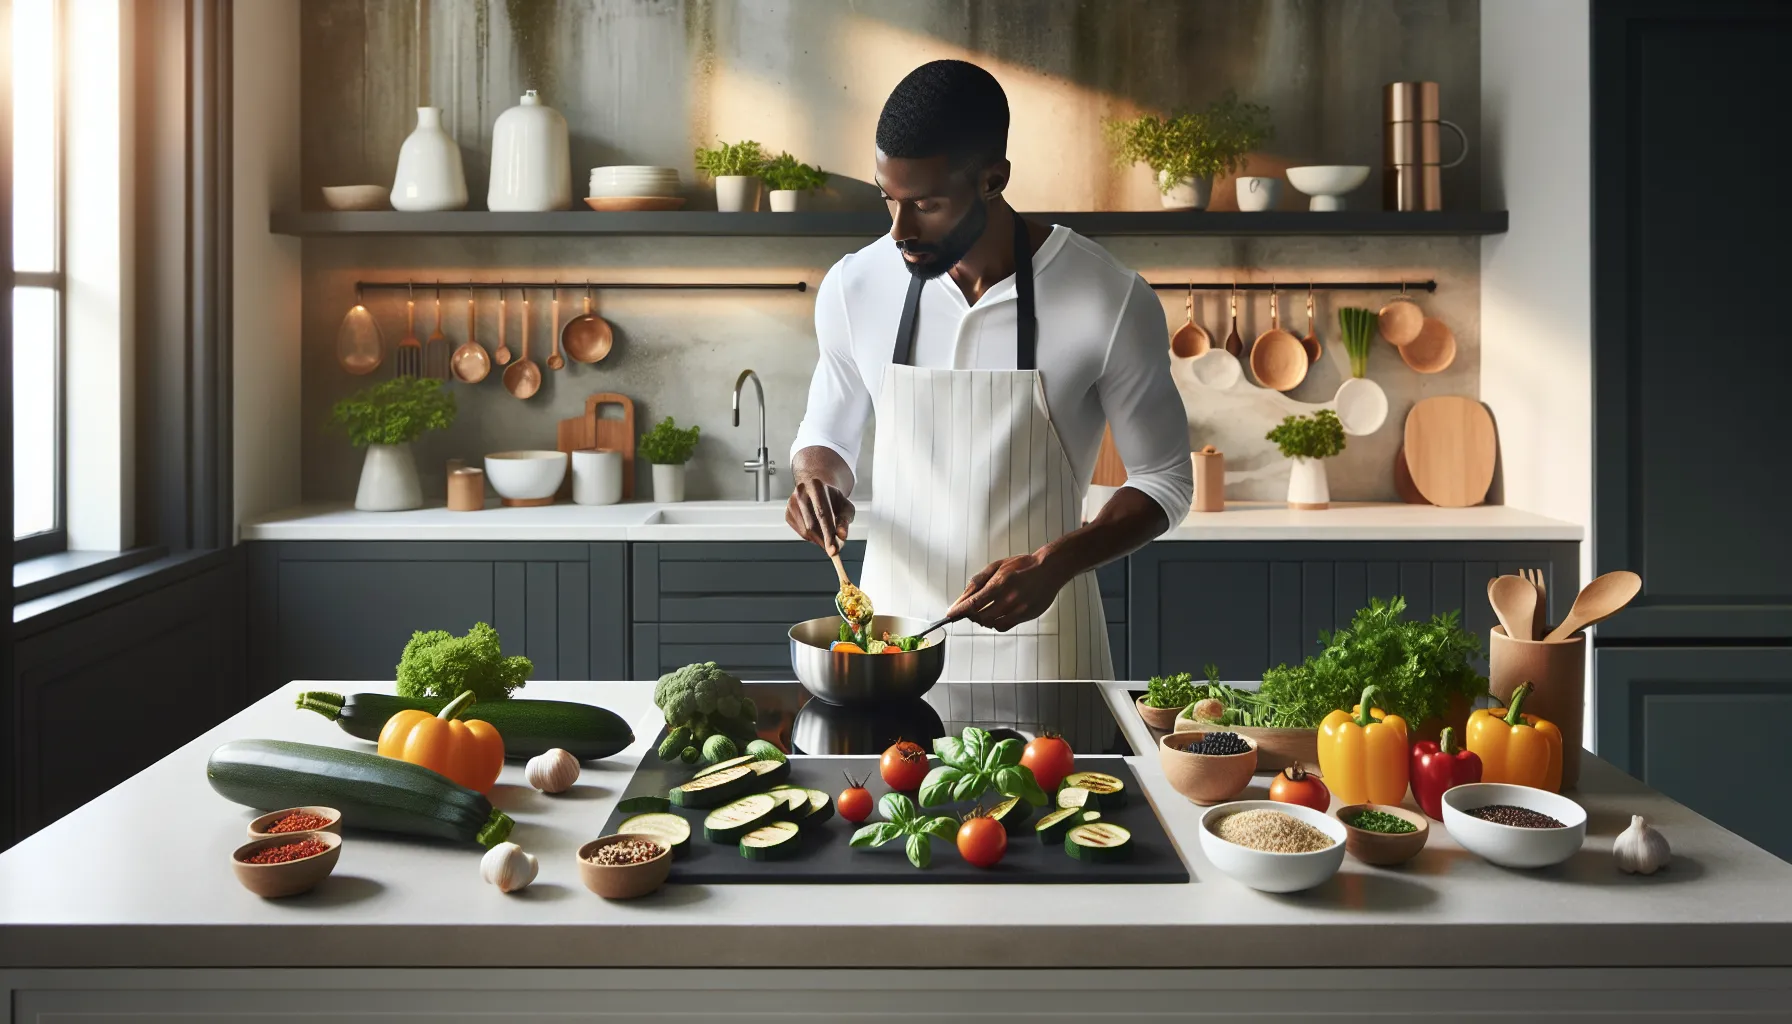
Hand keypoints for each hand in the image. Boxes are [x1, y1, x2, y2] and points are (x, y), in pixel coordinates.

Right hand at [786, 476, 854, 553]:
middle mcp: (801, 493)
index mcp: (817, 487)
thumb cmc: (832, 498)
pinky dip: (811, 537)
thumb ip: (845, 519)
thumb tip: (842, 536)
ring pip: (805, 531)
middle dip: (824, 541)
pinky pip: (800, 532)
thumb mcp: (845, 505)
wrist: (816, 487)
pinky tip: (818, 530)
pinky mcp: (787, 513)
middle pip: (811, 525)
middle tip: (833, 550)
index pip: (822, 514)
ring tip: (828, 538)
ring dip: (818, 540)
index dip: (828, 534)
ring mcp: (792, 503)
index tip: (833, 550)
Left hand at [947, 551, 1068, 631]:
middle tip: (969, 610)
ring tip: (984, 610)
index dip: (959, 610)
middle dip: (970, 615)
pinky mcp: (1025, 616)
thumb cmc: (1022, 566)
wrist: (1048, 570)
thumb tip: (962, 597)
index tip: (950, 614)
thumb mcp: (997, 566)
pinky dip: (995, 623)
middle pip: (980, 616)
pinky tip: (996, 615)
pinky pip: (1003, 626)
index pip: (974, 602)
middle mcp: (1009, 598)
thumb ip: (978, 582)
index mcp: (1000, 583)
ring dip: (982, 619)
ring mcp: (1018, 609)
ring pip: (991, 623)